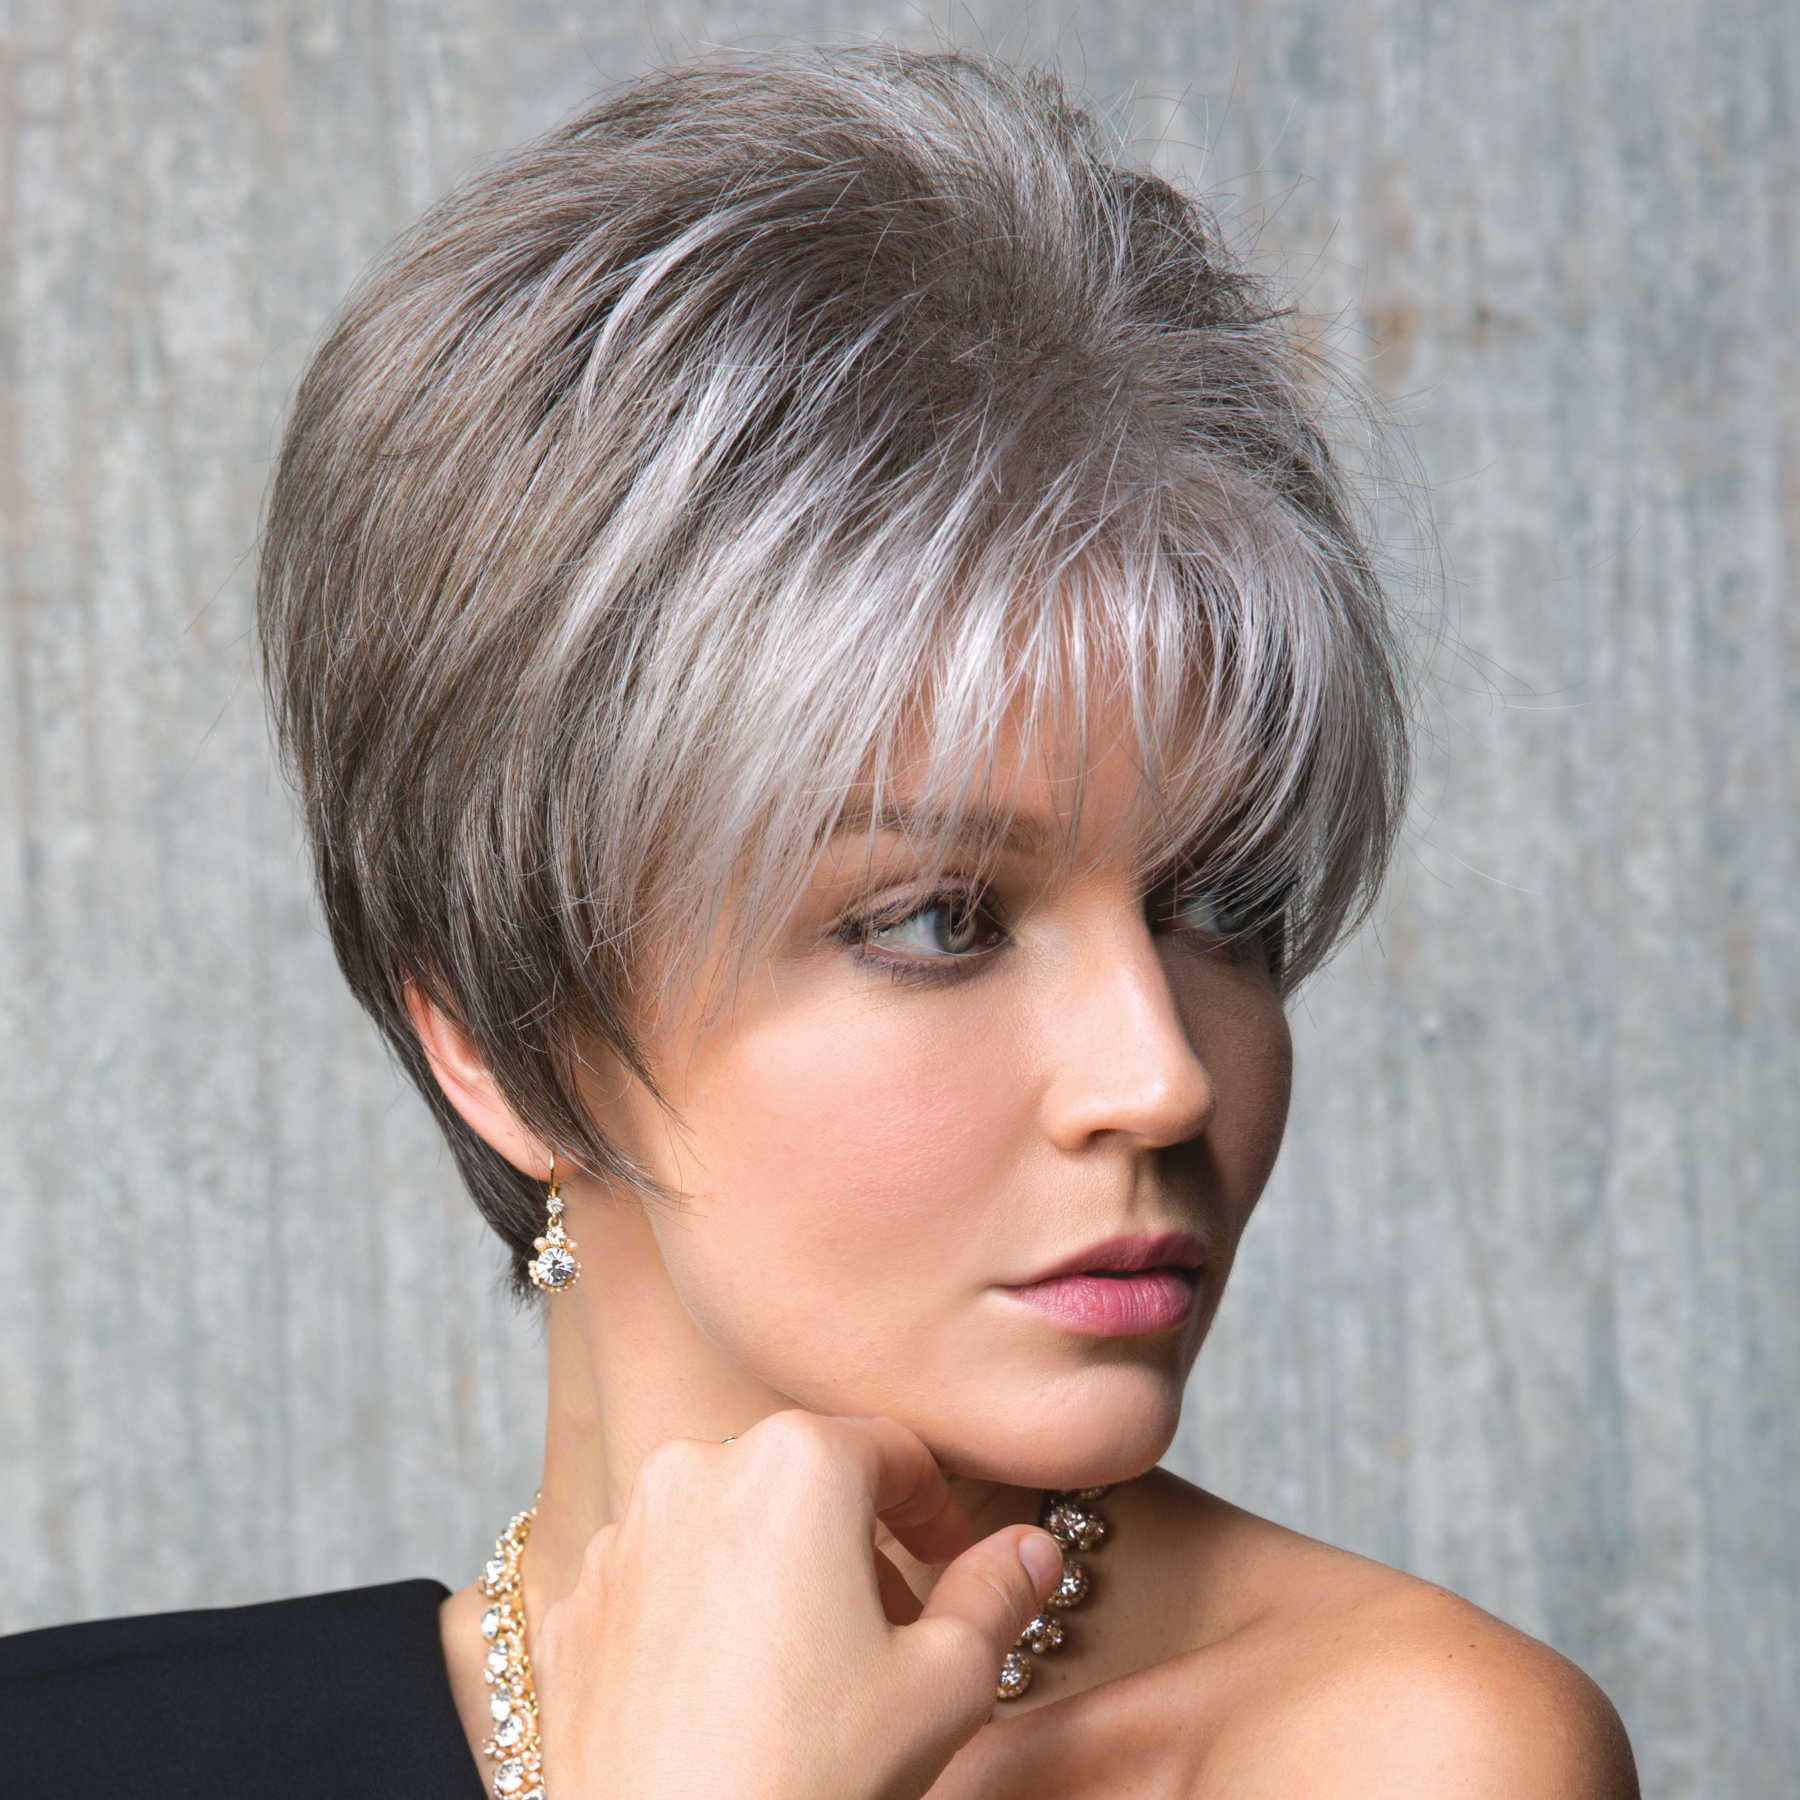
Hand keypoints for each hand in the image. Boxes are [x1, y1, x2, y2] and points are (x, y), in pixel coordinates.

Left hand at [530, 1410, 1065, 1799]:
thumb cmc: (814, 1779)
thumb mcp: (947, 1684)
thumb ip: (997, 1593)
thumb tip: (1031, 1547)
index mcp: (797, 1463)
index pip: (894, 1452)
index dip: (937, 1508)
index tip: (952, 1560)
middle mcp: (698, 1469)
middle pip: (803, 1481)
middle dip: (854, 1542)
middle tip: (888, 1630)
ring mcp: (623, 1535)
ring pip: (725, 1523)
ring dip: (772, 1570)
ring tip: (805, 1669)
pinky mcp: (573, 1603)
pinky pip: (656, 1578)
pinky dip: (698, 1611)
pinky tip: (727, 1693)